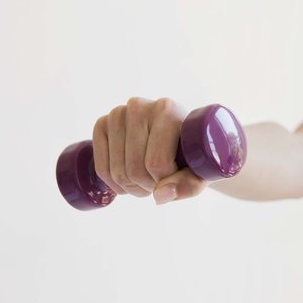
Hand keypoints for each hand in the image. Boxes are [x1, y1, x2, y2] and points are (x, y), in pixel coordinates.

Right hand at [92, 97, 207, 204]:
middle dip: (147, 186)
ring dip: (132, 187)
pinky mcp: (102, 125)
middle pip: (135, 169)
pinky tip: (129, 179)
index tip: (173, 178)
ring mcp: (117, 114)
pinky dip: (114, 184)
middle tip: (158, 182)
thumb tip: (159, 195)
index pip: (156, 162)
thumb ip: (187, 185)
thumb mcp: (200, 171)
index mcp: (167, 110)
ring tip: (147, 179)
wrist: (175, 136)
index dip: (164, 181)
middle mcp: (139, 106)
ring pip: (117, 172)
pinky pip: (102, 169)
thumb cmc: (191, 153)